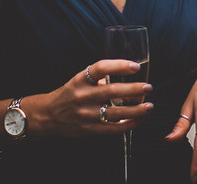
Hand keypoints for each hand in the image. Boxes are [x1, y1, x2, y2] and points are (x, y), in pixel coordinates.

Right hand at [35, 60, 151, 137]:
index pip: (101, 68)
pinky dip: (127, 125)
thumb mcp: (79, 80)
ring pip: (115, 113)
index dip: (119, 66)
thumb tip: (125, 73)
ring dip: (136, 110)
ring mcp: (85, 114)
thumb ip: (99, 77)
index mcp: (80, 80)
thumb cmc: (69, 94)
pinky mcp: (88, 129)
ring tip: (149, 106)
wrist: (47, 115)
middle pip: (112, 91)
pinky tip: (138, 121)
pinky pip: (112, 129)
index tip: (136, 66)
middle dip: (134, 89)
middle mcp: (82, 96)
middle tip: (149, 87)